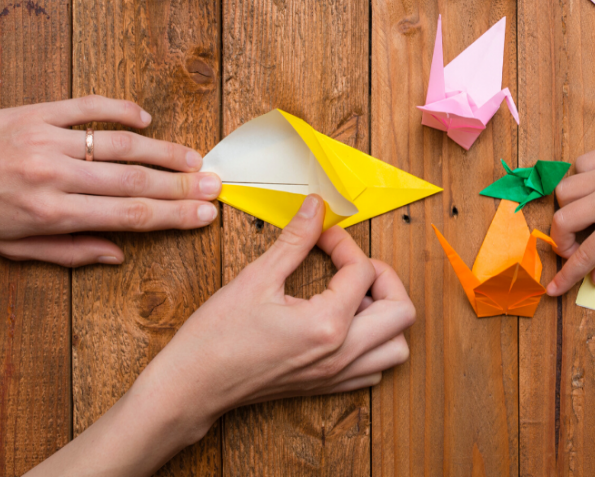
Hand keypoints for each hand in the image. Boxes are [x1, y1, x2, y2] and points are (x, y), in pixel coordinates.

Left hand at [0, 97, 220, 266]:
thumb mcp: (9, 249)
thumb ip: (67, 253)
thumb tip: (117, 255)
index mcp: (50, 214)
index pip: (128, 216)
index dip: (173, 216)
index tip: (205, 215)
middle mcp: (54, 176)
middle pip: (135, 180)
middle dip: (182, 185)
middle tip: (218, 186)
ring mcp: (48, 140)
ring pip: (119, 145)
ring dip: (164, 150)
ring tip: (196, 158)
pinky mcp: (37, 112)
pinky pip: (88, 107)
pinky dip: (121, 111)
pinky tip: (146, 119)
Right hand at [25, 195, 415, 476]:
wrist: (192, 387)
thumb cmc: (216, 338)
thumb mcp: (256, 278)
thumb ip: (295, 240)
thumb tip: (317, 207)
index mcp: (327, 325)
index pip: (363, 272)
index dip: (345, 244)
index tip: (323, 235)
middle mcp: (341, 354)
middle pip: (402, 312)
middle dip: (385, 279)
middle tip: (354, 264)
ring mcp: (337, 375)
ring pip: (396, 347)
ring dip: (386, 315)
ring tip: (354, 296)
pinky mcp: (328, 387)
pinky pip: (375, 368)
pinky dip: (374, 343)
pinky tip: (345, 323)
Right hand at [546, 111, 594, 295]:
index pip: (584, 255)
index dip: (566, 275)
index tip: (553, 288)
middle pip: (562, 220)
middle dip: (561, 241)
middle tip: (575, 248)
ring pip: (564, 189)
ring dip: (567, 208)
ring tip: (584, 216)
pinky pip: (580, 164)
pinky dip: (579, 178)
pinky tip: (593, 189)